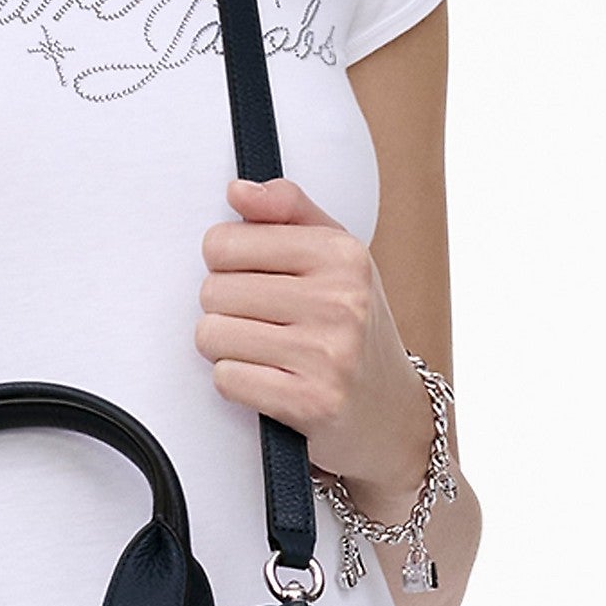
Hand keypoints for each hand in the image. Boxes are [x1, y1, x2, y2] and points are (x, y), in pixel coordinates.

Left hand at [195, 174, 433, 512]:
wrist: (393, 414)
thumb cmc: (356, 330)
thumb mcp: (337, 257)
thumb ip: (289, 211)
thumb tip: (239, 191)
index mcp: (342, 254)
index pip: (223, 242)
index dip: (225, 264)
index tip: (253, 278)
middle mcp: (341, 300)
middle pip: (212, 290)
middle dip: (226, 309)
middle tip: (263, 322)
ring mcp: (328, 354)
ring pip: (212, 335)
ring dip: (227, 348)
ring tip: (265, 351)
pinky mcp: (312, 402)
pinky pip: (227, 379)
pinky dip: (238, 382)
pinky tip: (269, 380)